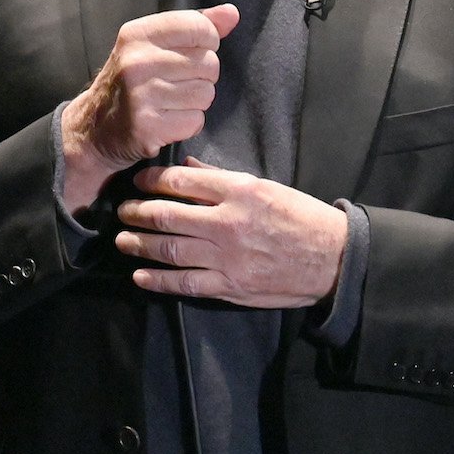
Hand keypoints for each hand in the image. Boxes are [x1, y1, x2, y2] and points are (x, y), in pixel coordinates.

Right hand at [60, 4, 238, 211]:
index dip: (208, 40)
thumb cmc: (130, 81)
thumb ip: (194, 25)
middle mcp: (137, 62)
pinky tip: (168, 119)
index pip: (199, 27)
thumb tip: (231, 13)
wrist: (94, 128)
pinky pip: (196, 120)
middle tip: (177, 82)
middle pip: (209, 63)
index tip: (194, 50)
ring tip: (172, 101)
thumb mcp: (153, 44)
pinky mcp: (148, 126)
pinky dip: (188, 123)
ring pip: (206, 93)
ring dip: (196, 101)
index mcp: (138, 34)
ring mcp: (141, 95)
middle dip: (202, 75)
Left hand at [115, 158, 348, 307]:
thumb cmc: (299, 217)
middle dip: (138, 212)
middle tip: (122, 210)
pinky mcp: (229, 286)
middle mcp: (229, 222)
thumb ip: (223, 179)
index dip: (153, 180)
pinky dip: (158, 280)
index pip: (183, 181)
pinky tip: (141, 275)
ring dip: (140, 244)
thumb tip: (188, 167)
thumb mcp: (266, 186)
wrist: (331, 258)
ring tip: (123, 240)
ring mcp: (227, 257)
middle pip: (168, 215)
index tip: (140, 180)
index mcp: (240, 191)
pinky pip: (185, 283)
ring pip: (170, 249)